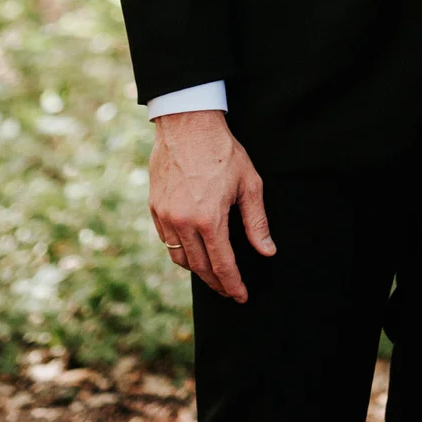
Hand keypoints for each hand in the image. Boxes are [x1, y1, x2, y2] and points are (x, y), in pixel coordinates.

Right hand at [149, 110, 273, 302]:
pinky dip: (181, 251)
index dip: (233, 285)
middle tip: (229, 291)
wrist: (187, 125)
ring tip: (213, 273)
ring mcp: (165, 217)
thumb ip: (257, 222)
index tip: (241, 296)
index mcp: (209, 219)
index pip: (223, 265)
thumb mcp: (249, 184)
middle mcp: (183, 223)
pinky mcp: (154, 208)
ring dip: (198, 270)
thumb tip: (267, 251)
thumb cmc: (223, 151)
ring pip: (180, 258)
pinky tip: (194, 250)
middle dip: (217, 283)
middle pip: (200, 268)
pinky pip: (167, 242)